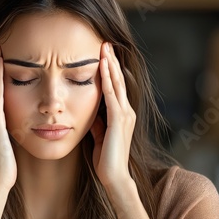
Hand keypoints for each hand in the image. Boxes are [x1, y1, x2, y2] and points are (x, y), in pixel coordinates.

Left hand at [90, 42, 135, 187]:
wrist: (113, 176)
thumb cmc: (105, 158)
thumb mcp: (99, 134)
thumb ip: (97, 121)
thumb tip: (91, 111)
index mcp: (122, 113)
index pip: (116, 86)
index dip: (110, 69)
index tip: (102, 53)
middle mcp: (126, 110)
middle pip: (118, 80)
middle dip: (111, 60)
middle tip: (105, 42)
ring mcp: (124, 114)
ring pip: (117, 84)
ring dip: (110, 64)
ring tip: (105, 48)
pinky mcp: (118, 120)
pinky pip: (112, 95)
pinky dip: (107, 79)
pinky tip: (103, 67)